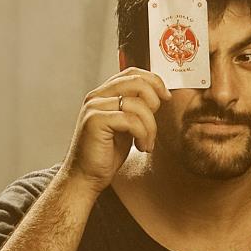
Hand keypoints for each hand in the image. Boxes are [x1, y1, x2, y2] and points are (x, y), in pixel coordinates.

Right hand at [59, 69, 169, 191]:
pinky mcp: (95, 121)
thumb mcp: (125, 125)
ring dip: (150, 127)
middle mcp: (96, 96)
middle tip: (154, 124)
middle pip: (136, 82)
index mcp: (103, 94)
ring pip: (137, 104)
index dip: (153, 81)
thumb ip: (135, 108)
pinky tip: (141, 147)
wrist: (85, 177)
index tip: (165, 97)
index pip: (132, 73)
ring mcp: (94, 108)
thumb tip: (158, 95)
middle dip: (154, 101)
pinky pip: (131, 120)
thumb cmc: (105, 154)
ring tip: (147, 143)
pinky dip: (143, 134)